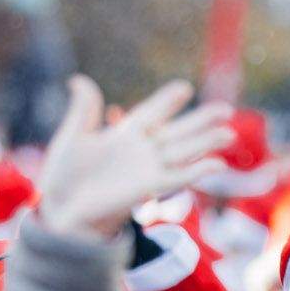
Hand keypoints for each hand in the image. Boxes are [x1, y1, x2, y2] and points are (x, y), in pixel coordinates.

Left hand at [37, 77, 231, 240]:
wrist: (60, 211)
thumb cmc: (63, 178)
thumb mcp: (72, 138)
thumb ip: (83, 110)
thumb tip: (78, 79)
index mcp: (123, 136)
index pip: (151, 113)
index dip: (167, 102)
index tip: (184, 88)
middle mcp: (140, 151)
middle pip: (178, 131)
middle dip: (201, 121)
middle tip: (226, 109)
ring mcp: (147, 169)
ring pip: (184, 152)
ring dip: (207, 143)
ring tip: (229, 133)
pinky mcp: (148, 188)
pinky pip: (178, 177)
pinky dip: (197, 170)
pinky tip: (217, 164)